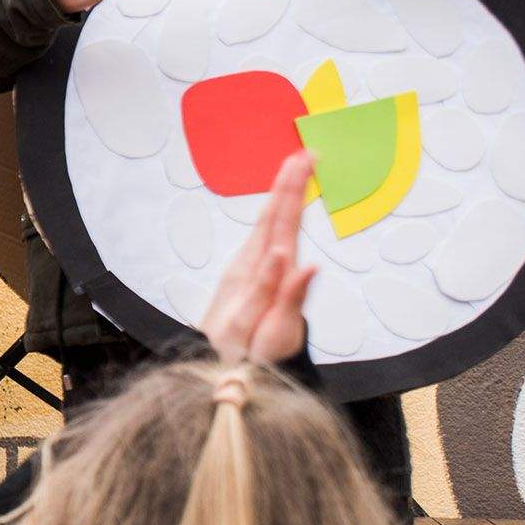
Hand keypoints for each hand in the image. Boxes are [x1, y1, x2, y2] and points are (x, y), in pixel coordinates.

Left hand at [200, 151, 317, 365]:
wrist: (218, 372)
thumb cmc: (249, 355)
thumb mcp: (271, 332)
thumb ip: (286, 295)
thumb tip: (305, 261)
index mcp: (259, 273)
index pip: (280, 223)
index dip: (292, 191)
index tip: (303, 161)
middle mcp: (250, 266)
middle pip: (272, 217)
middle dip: (287, 183)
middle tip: (303, 152)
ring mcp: (245, 271)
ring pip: (266, 225)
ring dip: (281, 195)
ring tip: (293, 169)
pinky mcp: (246, 279)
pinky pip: (264, 238)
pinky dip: (275, 217)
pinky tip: (280, 209)